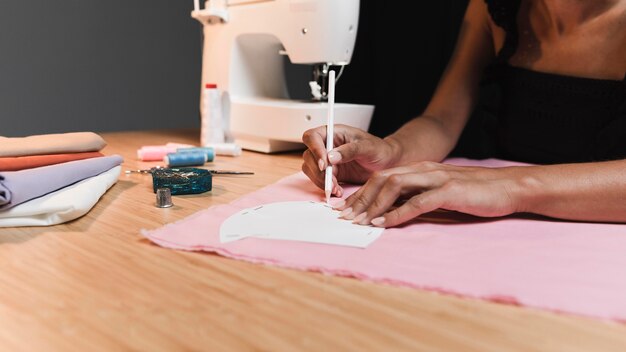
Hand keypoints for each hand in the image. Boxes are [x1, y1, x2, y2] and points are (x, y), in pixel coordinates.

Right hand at [301, 124, 397, 196]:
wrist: (387, 163)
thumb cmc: (379, 149)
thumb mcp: (368, 147)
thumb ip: (350, 150)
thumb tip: (331, 157)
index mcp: (334, 133)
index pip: (312, 137)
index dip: (315, 150)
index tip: (325, 164)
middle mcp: (327, 145)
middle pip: (309, 156)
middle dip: (319, 171)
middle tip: (333, 180)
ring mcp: (327, 160)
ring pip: (311, 170)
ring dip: (321, 181)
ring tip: (337, 188)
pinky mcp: (330, 173)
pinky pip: (319, 180)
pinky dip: (326, 187)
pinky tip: (338, 190)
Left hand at [336, 161, 524, 226]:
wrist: (509, 187)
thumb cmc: (475, 193)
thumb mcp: (440, 193)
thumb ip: (417, 198)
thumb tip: (392, 213)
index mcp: (420, 169)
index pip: (383, 178)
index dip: (362, 193)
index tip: (345, 208)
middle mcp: (424, 170)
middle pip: (382, 179)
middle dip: (360, 198)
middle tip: (343, 216)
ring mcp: (436, 178)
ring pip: (394, 187)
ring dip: (373, 206)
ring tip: (358, 221)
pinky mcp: (449, 191)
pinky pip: (417, 202)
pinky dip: (397, 214)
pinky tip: (383, 224)